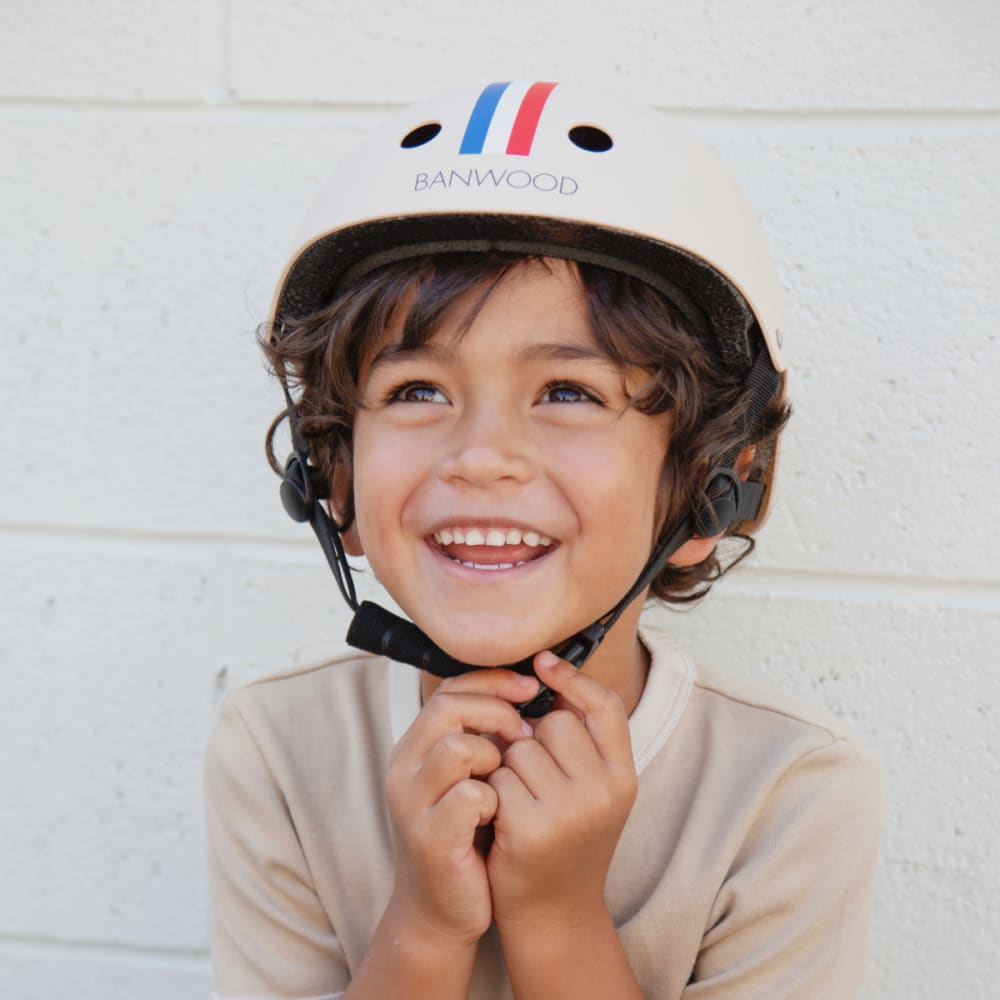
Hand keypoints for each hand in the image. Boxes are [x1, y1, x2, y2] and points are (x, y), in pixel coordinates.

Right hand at [383, 669, 538, 944]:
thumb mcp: (467, 778)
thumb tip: (525, 694)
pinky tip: (499, 815)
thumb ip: (481, 738)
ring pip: (458, 748)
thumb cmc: (464, 838)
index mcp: (413, 748)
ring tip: (506, 781)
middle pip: (449, 708)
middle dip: (497, 712)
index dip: (491, 681)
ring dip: (494, 758)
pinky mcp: (430, 839)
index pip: (448, 689)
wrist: (439, 912)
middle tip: (524, 734)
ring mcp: (412, 804)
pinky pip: (470, 797)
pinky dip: (494, 801)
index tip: (529, 687)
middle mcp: (403, 769)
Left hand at [486, 652, 638, 932]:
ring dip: (509, 766)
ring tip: (520, 801)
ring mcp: (569, 811)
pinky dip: (492, 791)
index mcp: (624, 777)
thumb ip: (583, 740)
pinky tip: (501, 819)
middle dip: (533, 738)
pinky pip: (498, 777)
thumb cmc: (567, 840)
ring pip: (521, 747)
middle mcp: (604, 792)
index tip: (543, 661)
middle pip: (555, 722)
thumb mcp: (594, 790)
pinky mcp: (530, 828)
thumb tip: (549, 669)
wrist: (554, 915)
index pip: (605, 705)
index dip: (573, 678)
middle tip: (534, 779)